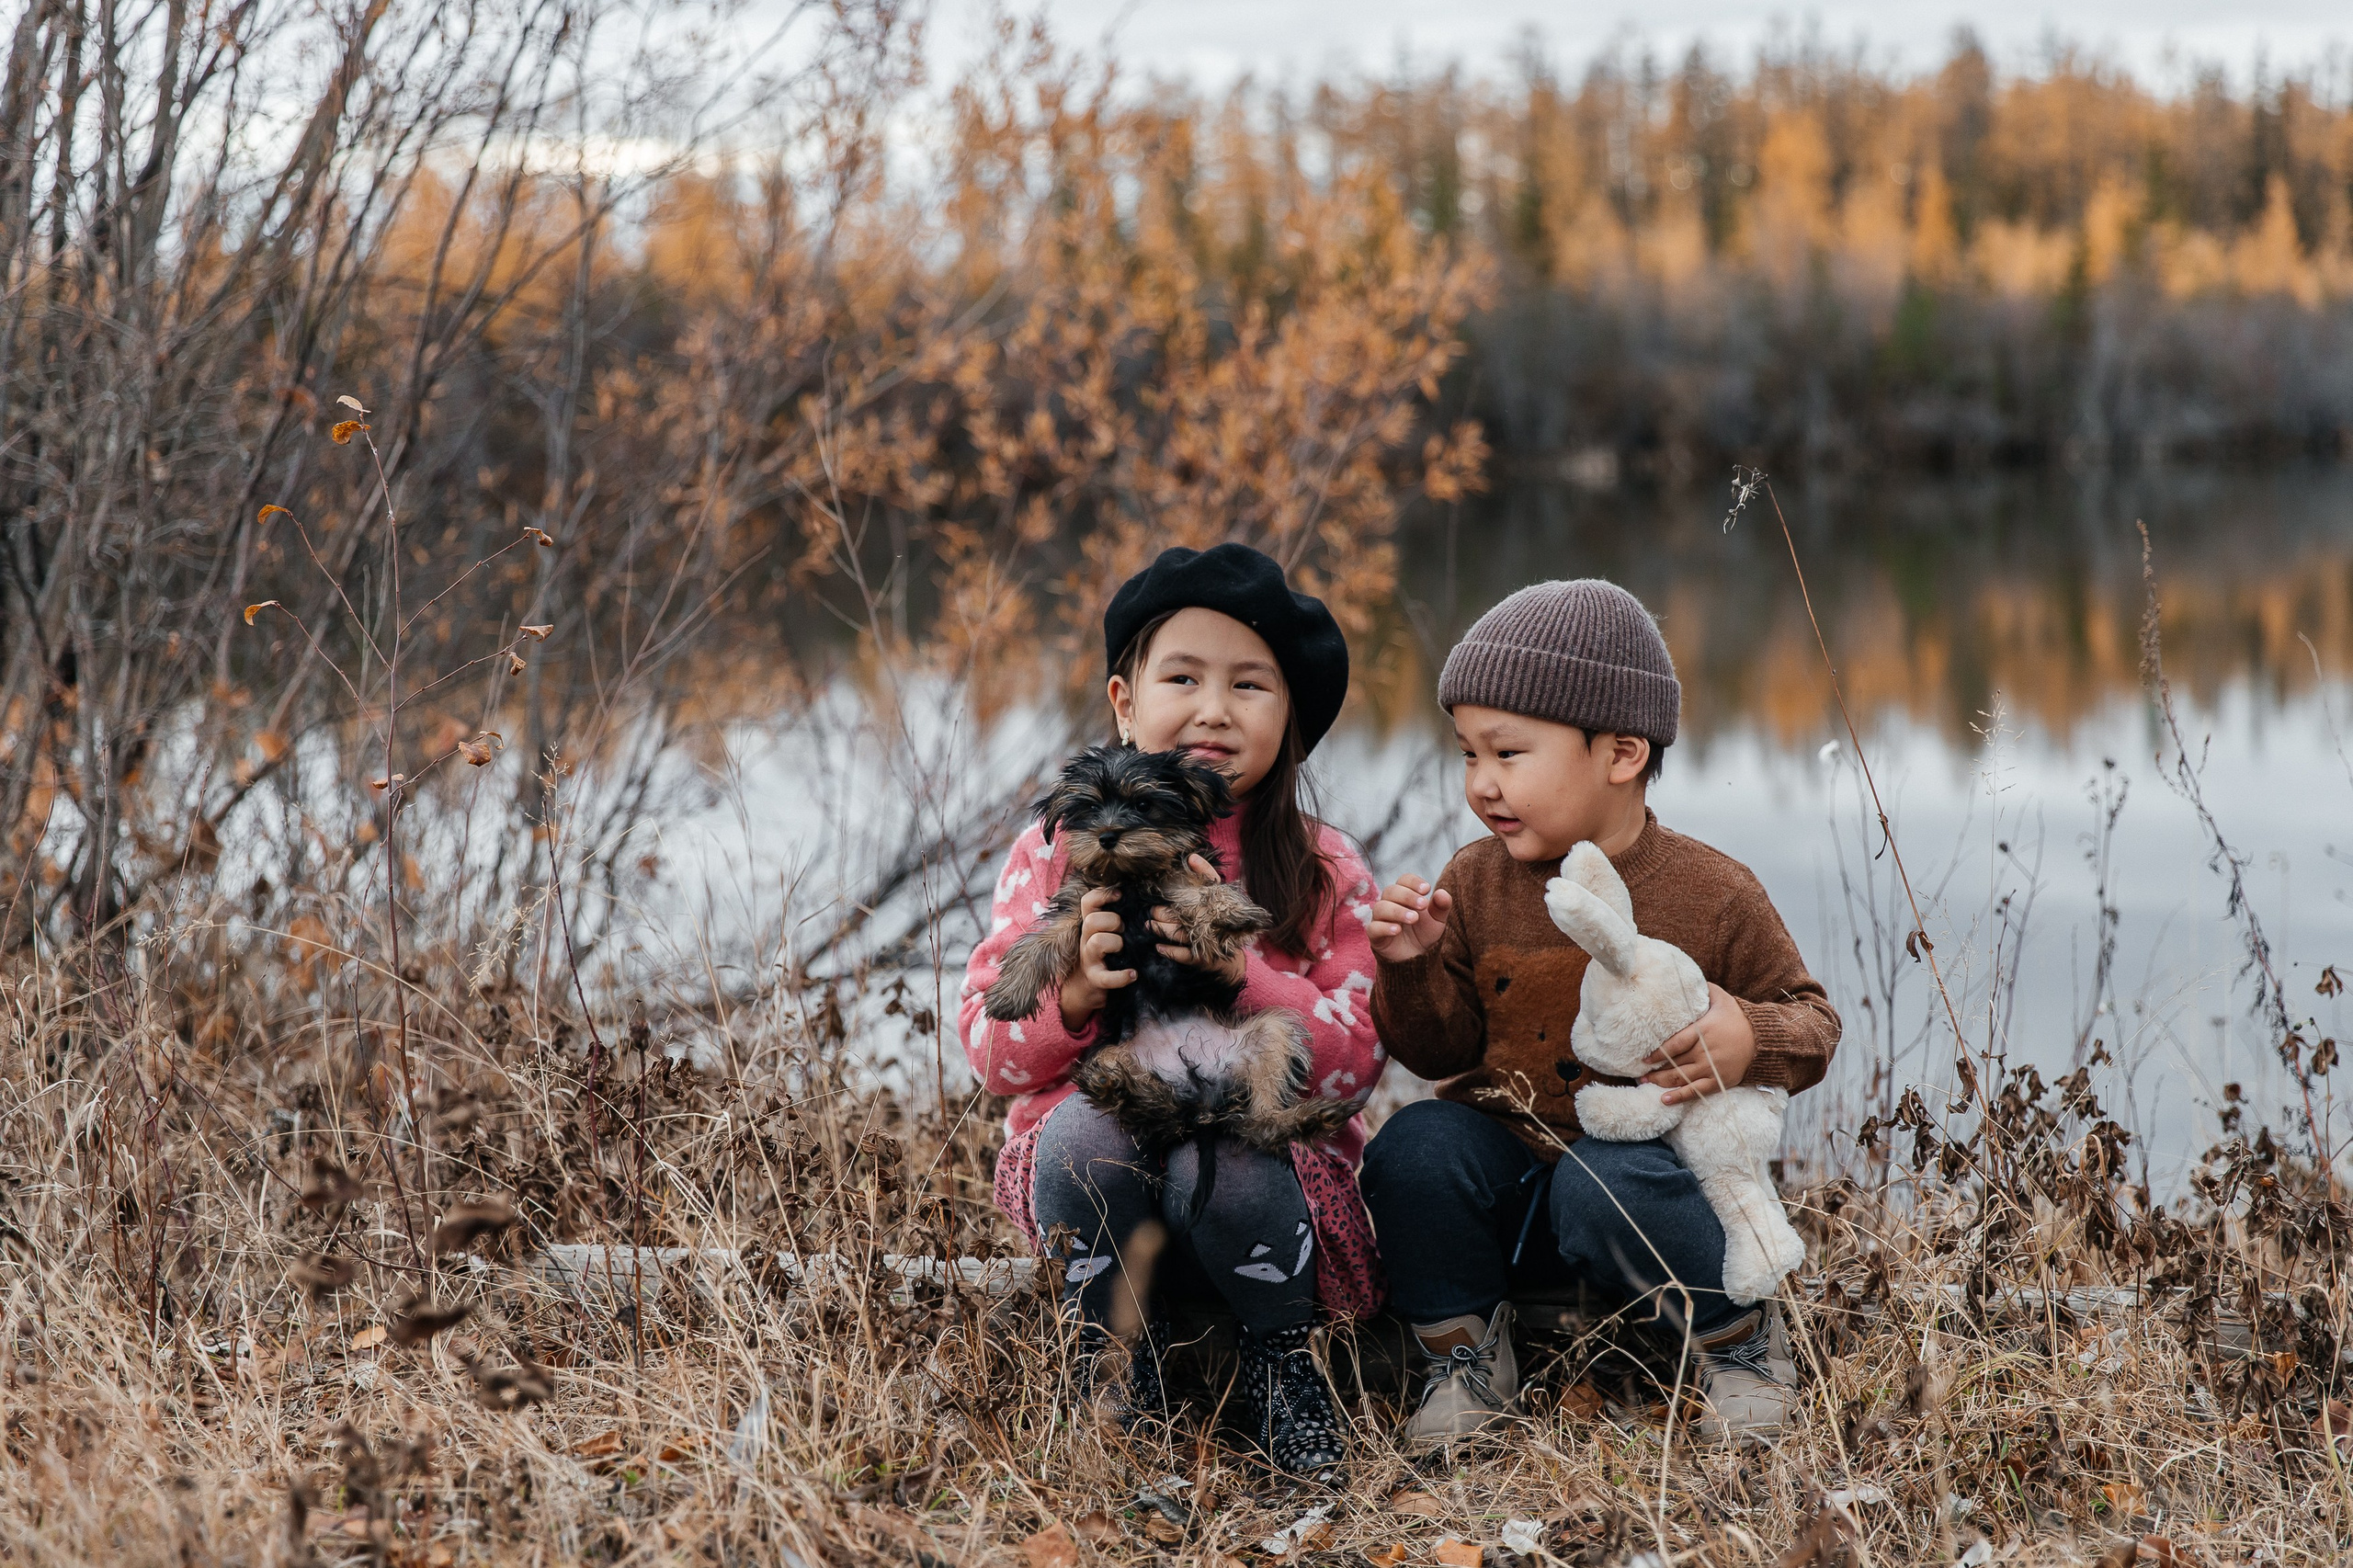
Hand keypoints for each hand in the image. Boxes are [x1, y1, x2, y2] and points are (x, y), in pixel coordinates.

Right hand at [1057, 886, 1131, 1030]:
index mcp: (1090, 924)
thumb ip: (1113, 913)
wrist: (1088, 984)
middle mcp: (1086, 938)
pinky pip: (1107, 978)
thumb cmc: (1104, 950)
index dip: (1102, 895)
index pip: (1088, 902)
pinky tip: (1132, 974)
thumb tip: (1134, 895)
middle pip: (1092, 920)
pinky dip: (1121, 977)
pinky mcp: (1096, 978)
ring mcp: (1089, 958)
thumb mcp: (1104, 930)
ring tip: (1124, 950)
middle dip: (1113, 921)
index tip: (1120, 895)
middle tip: (1123, 930)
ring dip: (1116, 943)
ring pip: (1098, 942)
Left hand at [1148, 855, 1246, 984]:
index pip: (1197, 894)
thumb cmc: (1218, 917)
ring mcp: (1206, 941)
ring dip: (1161, 929)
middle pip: (1182, 914)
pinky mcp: (1202, 957)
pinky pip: (1183, 955)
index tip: (1163, 892)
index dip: (1177, 894)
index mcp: (1213, 904)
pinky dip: (1170, 951)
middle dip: (1163, 913)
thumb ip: (1204, 874)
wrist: (1231, 952)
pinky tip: (1159, 946)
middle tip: (1152, 911)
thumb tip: (1192, 857)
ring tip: (1149, 925)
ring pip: (1179, 934)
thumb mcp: (1216, 894)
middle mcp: (1210, 921)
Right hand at [1367, 874, 1452, 961]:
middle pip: (1390, 891)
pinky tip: (1397, 930)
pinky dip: (1384, 927)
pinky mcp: (1375, 936)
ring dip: (1397, 911)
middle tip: (1423, 905)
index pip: (1403, 880)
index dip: (1413, 882)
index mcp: (1404, 895)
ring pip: (1380, 908)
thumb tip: (1442, 892)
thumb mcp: (1437, 920)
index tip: (1426, 889)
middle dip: (1407, 896)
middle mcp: (1389, 903)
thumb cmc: (1424, 933)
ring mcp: (1380, 919)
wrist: (1416, 958)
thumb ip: (1442, 906)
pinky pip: (1373, 928)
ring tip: (1414, 918)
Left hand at [1642, 983, 1756, 1104]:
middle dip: (1655, 1070)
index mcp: (1703, 1031)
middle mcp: (1706, 1052)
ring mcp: (1712, 1068)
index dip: (1658, 1052)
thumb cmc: (1739, 1018)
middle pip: (1675, 1063)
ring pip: (1682, 1078)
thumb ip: (1704, 990)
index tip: (1644, 1057)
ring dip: (1661, 1083)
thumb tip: (1687, 977)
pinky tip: (1664, 1100)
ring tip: (1645, 1083)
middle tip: (1638, 1073)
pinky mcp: (1719, 1081)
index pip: (1675, 1044)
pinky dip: (1680, 1097)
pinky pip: (1696, 1091)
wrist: (1763, 1041)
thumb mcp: (1722, 999)